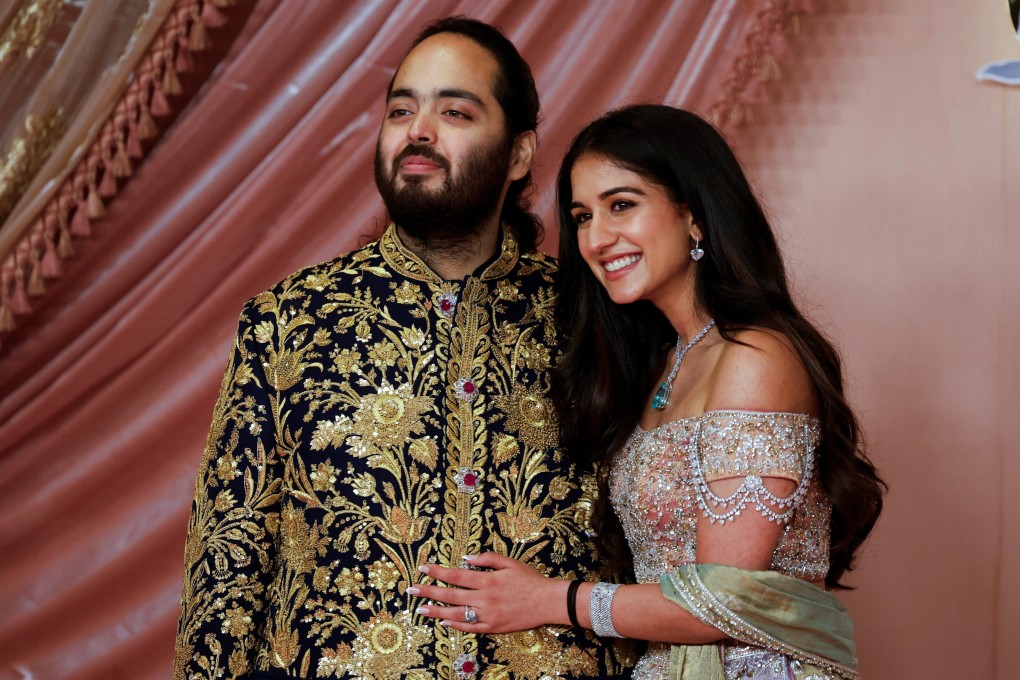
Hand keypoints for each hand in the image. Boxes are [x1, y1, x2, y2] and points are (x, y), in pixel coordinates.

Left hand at [410, 552, 566, 633]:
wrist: (547, 601)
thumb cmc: (529, 580)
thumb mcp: (510, 562)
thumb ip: (487, 558)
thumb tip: (466, 558)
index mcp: (487, 579)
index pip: (456, 575)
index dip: (438, 572)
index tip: (423, 568)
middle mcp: (484, 598)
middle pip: (451, 595)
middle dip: (429, 592)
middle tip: (412, 590)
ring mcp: (488, 615)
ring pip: (456, 614)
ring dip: (436, 612)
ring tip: (420, 610)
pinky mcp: (493, 628)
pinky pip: (470, 627)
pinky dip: (455, 625)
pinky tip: (443, 622)